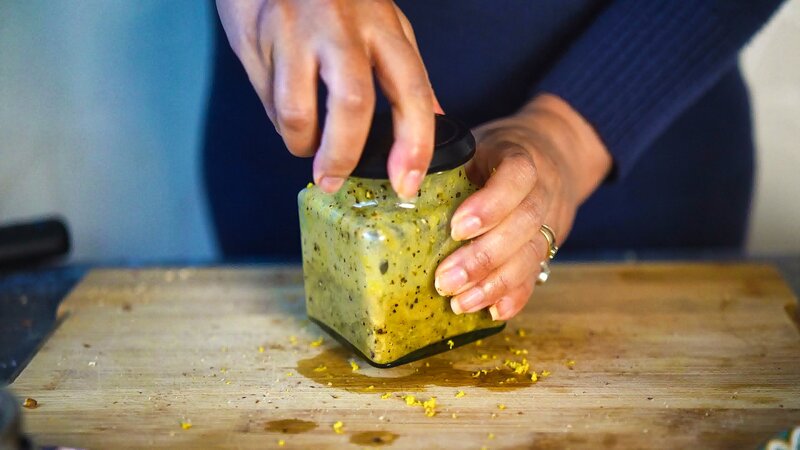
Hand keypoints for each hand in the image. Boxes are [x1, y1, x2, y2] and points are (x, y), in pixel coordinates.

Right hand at [215, 0, 441, 198]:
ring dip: (302, 144)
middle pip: (352, 103)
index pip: (411, 90)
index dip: (414, 144)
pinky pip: (267, 100)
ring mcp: (294, 30)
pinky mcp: (255, 37)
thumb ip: (406, 70)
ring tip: (306, 148)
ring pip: (297, 111)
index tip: (406, 183)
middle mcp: (341, 26)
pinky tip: (287, 118)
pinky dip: (280, 123)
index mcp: (382, 25)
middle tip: (333, 180)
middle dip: (343, 156)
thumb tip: (435, 117)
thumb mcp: (382, 20)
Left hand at [434, 94, 611, 319]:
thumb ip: (444, 159)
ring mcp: (549, 220)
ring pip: (531, 255)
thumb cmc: (496, 152)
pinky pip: (536, 274)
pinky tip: (493, 312)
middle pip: (524, 225)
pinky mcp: (548, 246)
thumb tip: (395, 178)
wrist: (554, 155)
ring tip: (460, 302)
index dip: (491, 205)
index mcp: (520, 156)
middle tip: (445, 280)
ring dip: (495, 284)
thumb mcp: (474, 143)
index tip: (456, 228)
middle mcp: (542, 190)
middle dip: (483, 257)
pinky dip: (515, 296)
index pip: (517, 177)